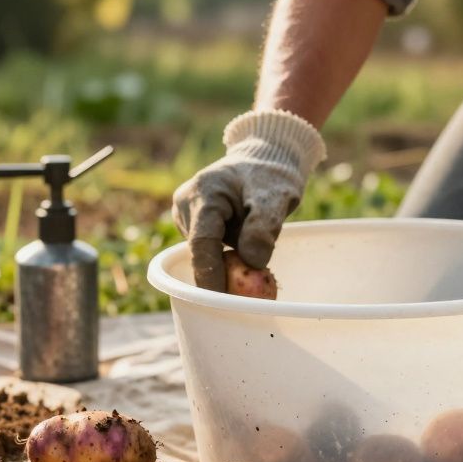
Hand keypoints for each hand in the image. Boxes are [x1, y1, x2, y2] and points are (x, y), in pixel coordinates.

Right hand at [172, 110, 324, 290]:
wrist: (263, 159)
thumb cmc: (272, 175)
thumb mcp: (277, 196)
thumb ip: (264, 228)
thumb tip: (253, 262)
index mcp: (204, 192)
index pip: (203, 242)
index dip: (210, 275)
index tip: (221, 302)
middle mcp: (186, 203)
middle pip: (201, 251)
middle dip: (221, 275)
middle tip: (248, 294)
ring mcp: (186, 214)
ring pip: (205, 252)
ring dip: (227, 263)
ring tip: (254, 252)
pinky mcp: (192, 224)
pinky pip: (208, 249)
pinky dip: (226, 257)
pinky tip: (244, 251)